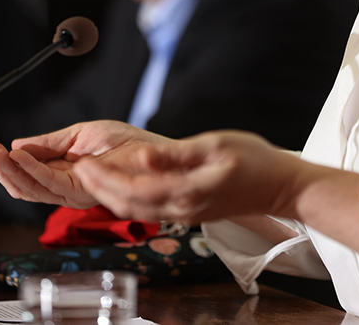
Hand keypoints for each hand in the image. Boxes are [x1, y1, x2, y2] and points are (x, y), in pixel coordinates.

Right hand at [0, 120, 169, 207]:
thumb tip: (18, 144)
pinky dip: (32, 170)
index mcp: (65, 173)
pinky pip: (52, 184)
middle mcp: (67, 186)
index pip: (29, 175)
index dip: (9, 164)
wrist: (154, 151)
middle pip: (26, 186)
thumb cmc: (126, 142)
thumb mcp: (80, 133)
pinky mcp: (85, 190)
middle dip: (4, 170)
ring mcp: (75, 192)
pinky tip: (19, 157)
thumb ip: (48, 142)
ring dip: (11, 171)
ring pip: (34, 189)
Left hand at [73, 130, 306, 223]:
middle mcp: (182, 209)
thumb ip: (175, 154)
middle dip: (98, 188)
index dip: (104, 178)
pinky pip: (149, 210)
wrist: (281, 187)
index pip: (133, 189)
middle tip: (77, 168)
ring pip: (136, 211)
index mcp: (186, 192)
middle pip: (127, 205)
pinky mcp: (188, 212)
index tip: (84, 162)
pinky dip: (127, 199)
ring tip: (91, 176)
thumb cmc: (255, 161)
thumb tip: (141, 154)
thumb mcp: (214, 145)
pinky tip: (119, 185)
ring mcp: (185, 214)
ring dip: (109, 195)